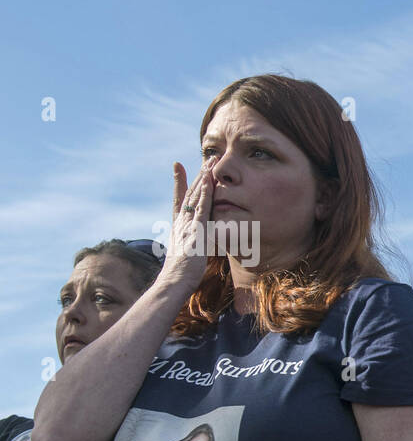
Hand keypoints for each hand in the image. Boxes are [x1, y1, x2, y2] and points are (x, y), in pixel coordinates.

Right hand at [162, 162, 215, 290]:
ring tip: (210, 161)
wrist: (173, 283)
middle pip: (191, 193)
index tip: (178, 166)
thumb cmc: (180, 276)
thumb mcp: (185, 256)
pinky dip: (205, 193)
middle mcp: (181, 222)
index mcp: (178, 227)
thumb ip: (190, 247)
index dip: (179, 183)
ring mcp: (188, 225)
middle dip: (198, 174)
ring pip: (197, 196)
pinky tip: (210, 181)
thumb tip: (193, 247)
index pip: (179, 200)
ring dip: (204, 178)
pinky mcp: (196, 231)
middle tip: (206, 158)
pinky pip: (202, 208)